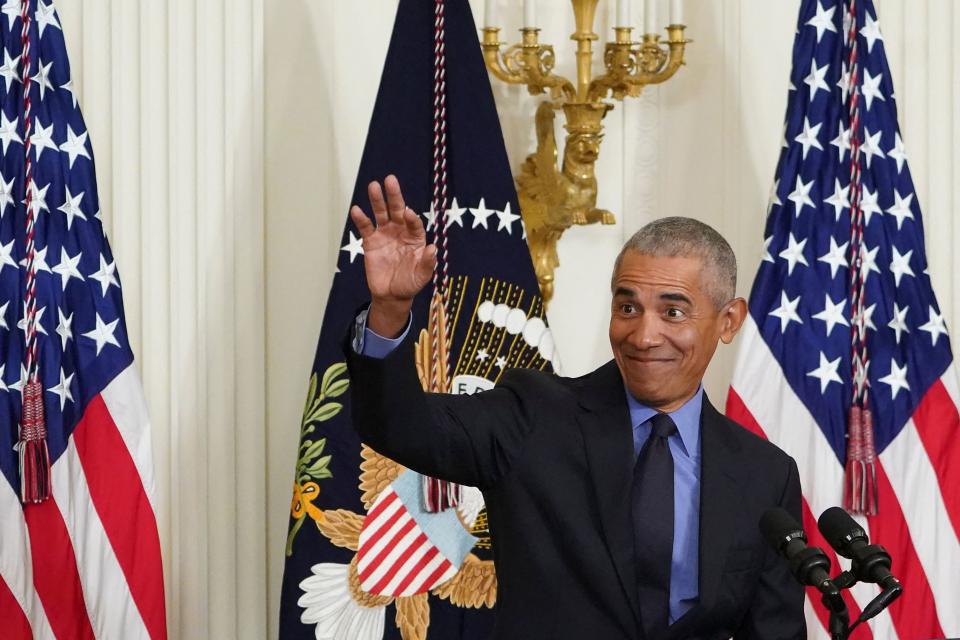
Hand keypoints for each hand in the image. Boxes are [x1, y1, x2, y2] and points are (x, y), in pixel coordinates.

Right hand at [350, 175, 436, 337]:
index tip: (408, 213)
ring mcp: (385, 234)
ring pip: (381, 214)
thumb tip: (433, 248)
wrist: (391, 294)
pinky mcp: (371, 242)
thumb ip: (427, 263)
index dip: (412, 217)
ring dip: (377, 200)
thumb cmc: (410, 283)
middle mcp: (401, 231)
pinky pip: (366, 227)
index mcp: (415, 237)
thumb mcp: (422, 276)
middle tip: (390, 179)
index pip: (414, 223)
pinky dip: (361, 219)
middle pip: (397, 210)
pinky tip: (356, 209)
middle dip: (394, 195)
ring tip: (373, 186)